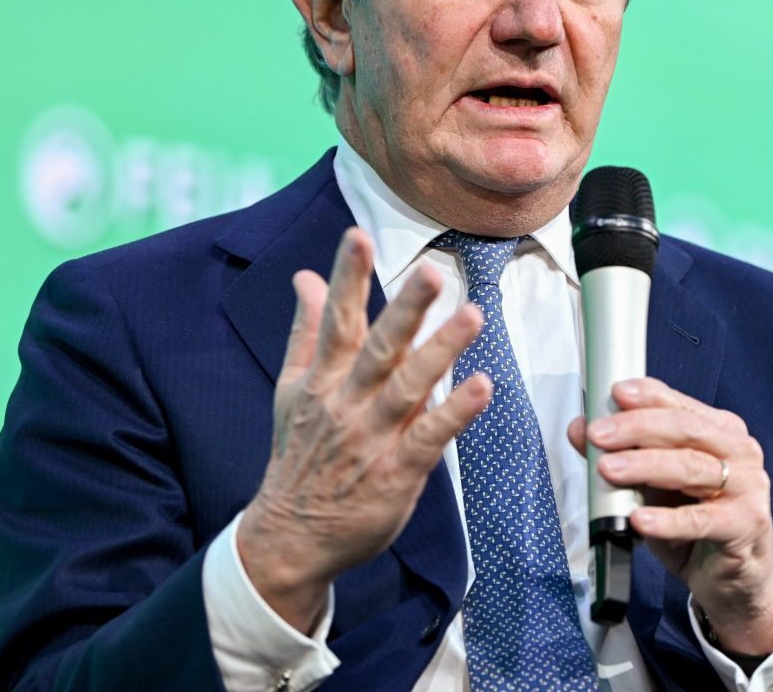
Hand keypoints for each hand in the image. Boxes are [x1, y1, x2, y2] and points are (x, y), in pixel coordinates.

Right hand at [238, 228, 490, 632]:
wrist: (290, 537)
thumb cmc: (300, 456)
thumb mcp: (292, 390)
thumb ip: (306, 330)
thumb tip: (306, 276)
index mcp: (323, 381)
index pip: (337, 321)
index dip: (347, 277)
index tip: (356, 235)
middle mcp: (347, 404)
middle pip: (377, 349)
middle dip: (404, 309)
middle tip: (430, 272)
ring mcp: (372, 439)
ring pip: (409, 388)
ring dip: (441, 351)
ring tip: (471, 316)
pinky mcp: (396, 473)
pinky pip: (429, 437)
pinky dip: (455, 412)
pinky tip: (481, 387)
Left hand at [567, 379, 772, 655]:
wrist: (733, 579)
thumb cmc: (693, 523)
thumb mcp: (653, 486)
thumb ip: (622, 455)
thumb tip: (580, 429)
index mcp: (720, 430)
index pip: (679, 404)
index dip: (646, 396)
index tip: (613, 393)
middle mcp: (739, 451)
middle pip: (685, 429)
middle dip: (636, 428)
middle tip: (598, 435)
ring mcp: (748, 486)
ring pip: (691, 468)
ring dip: (645, 466)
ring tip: (608, 470)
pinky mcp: (746, 524)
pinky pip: (702, 520)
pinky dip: (668, 520)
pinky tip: (639, 519)